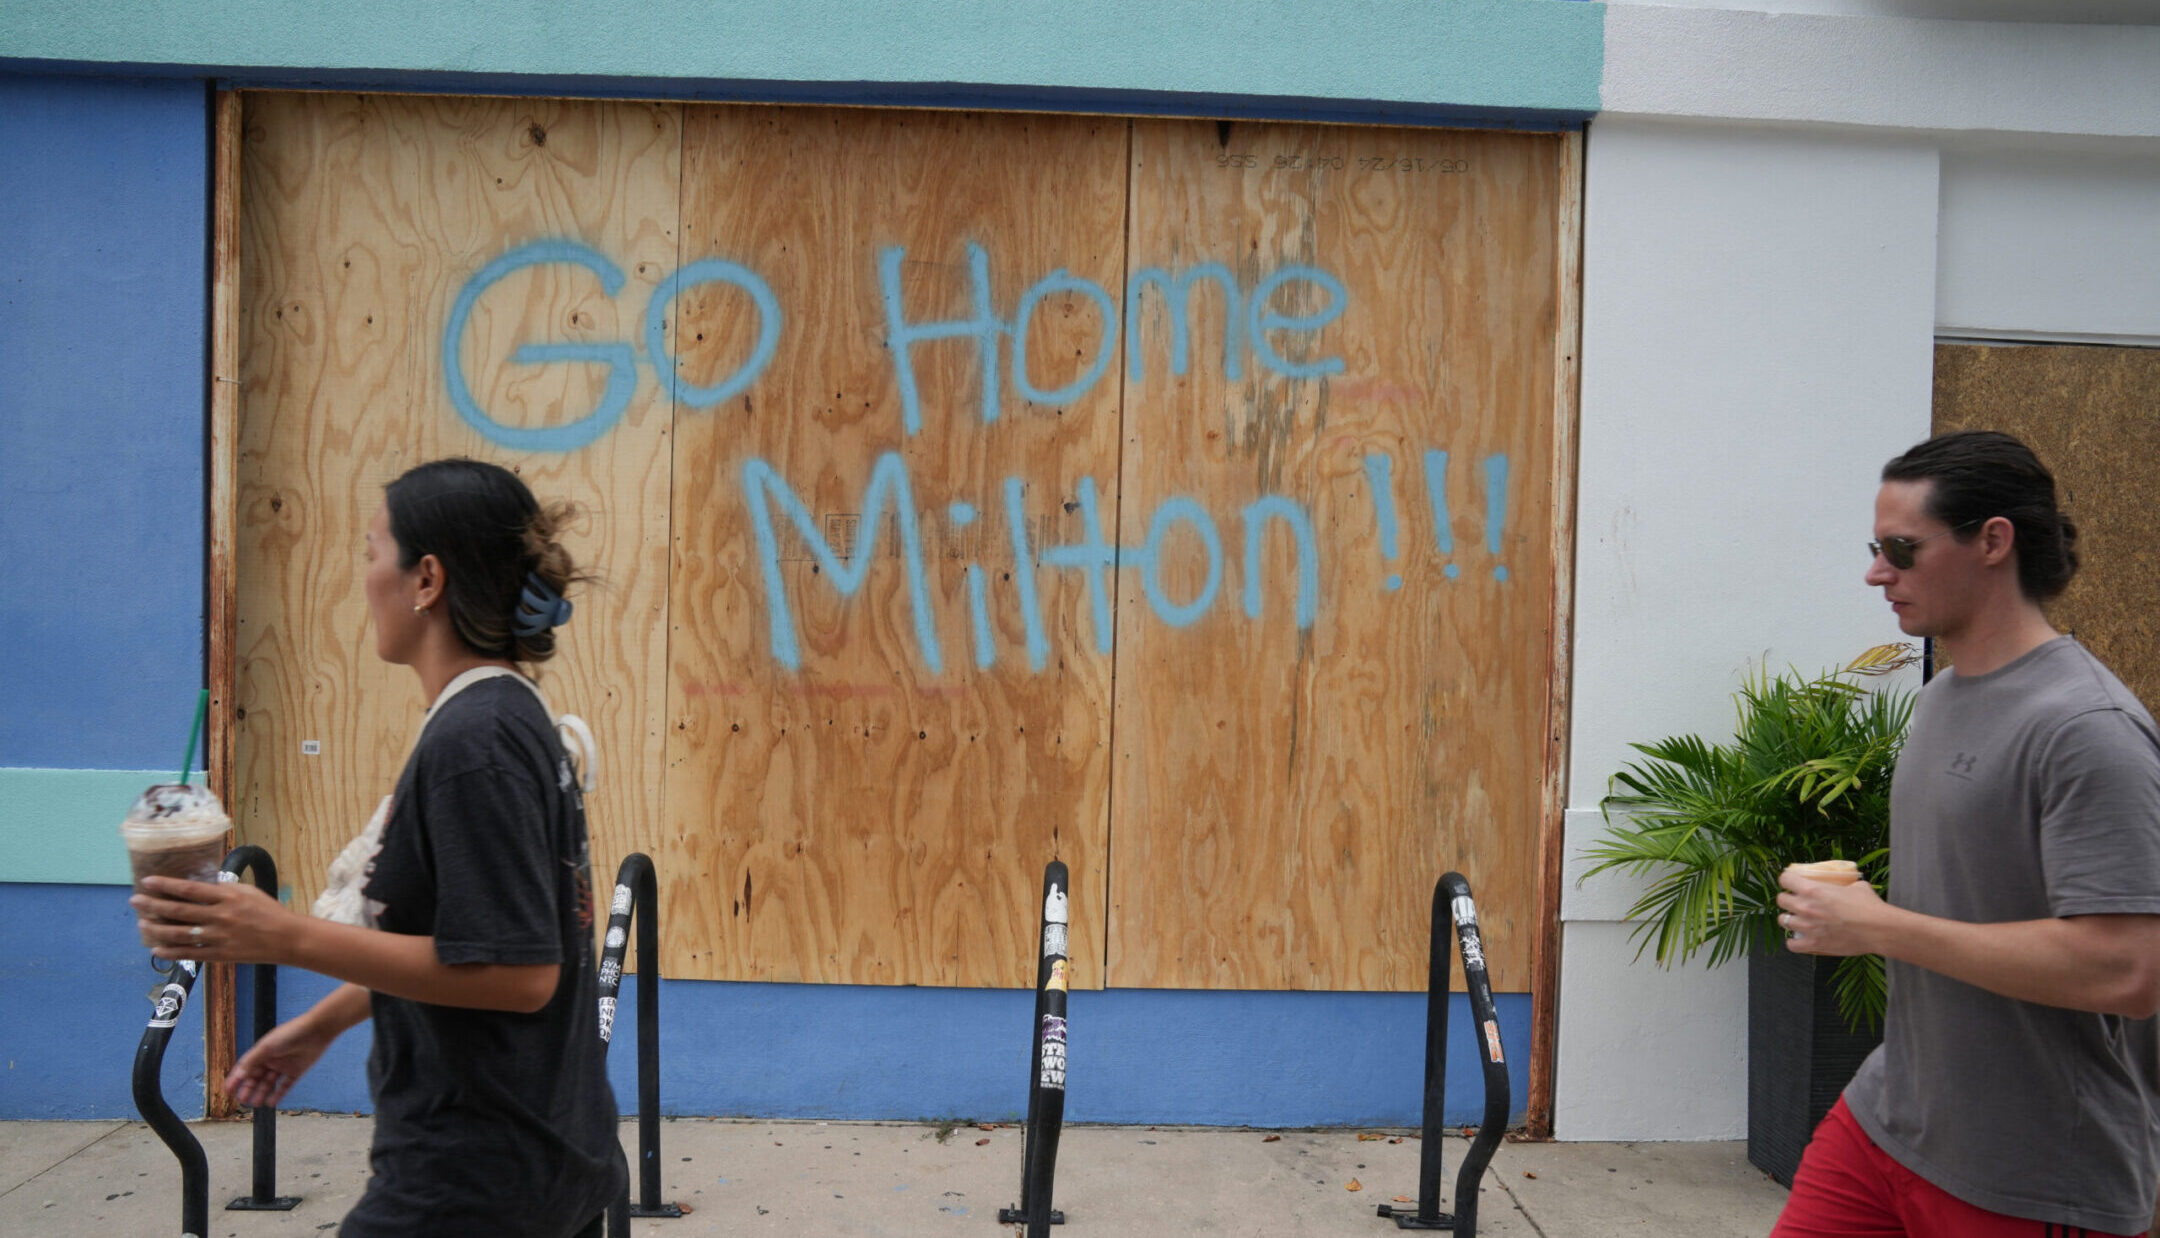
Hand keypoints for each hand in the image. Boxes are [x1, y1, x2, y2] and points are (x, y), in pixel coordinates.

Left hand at [131, 876, 295, 964]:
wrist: (287, 938)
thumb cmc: (269, 912)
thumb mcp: (249, 892)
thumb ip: (224, 890)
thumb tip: (201, 888)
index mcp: (227, 897)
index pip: (189, 889)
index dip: (166, 885)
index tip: (147, 881)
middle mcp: (219, 916)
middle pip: (179, 910)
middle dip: (153, 905)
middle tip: (135, 901)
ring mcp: (218, 937)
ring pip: (180, 933)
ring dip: (157, 928)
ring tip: (142, 924)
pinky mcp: (220, 955)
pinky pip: (190, 954)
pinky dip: (170, 952)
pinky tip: (156, 950)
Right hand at [226, 1014, 338, 1108]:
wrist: (317, 1030)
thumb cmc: (290, 1034)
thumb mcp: (267, 1047)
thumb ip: (252, 1061)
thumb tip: (238, 1075)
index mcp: (262, 1051)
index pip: (245, 1067)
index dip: (235, 1079)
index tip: (227, 1090)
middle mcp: (272, 1059)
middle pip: (256, 1077)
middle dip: (248, 1088)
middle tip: (242, 1100)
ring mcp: (284, 1065)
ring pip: (269, 1083)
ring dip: (262, 1093)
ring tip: (256, 1104)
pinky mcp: (297, 1071)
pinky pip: (285, 1085)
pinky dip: (279, 1094)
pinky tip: (271, 1103)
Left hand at [1776, 871, 1887, 956]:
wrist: (1879, 930)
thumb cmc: (1869, 907)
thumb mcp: (1856, 886)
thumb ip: (1844, 885)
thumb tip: (1847, 886)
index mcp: (1813, 890)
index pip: (1785, 879)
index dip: (1787, 880)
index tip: (1791, 883)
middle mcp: (1805, 907)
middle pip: (1781, 900)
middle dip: (1787, 899)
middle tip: (1796, 902)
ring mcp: (1807, 927)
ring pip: (1783, 921)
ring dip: (1789, 919)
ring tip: (1798, 920)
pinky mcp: (1813, 944)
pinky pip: (1791, 945)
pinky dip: (1793, 942)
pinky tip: (1799, 939)